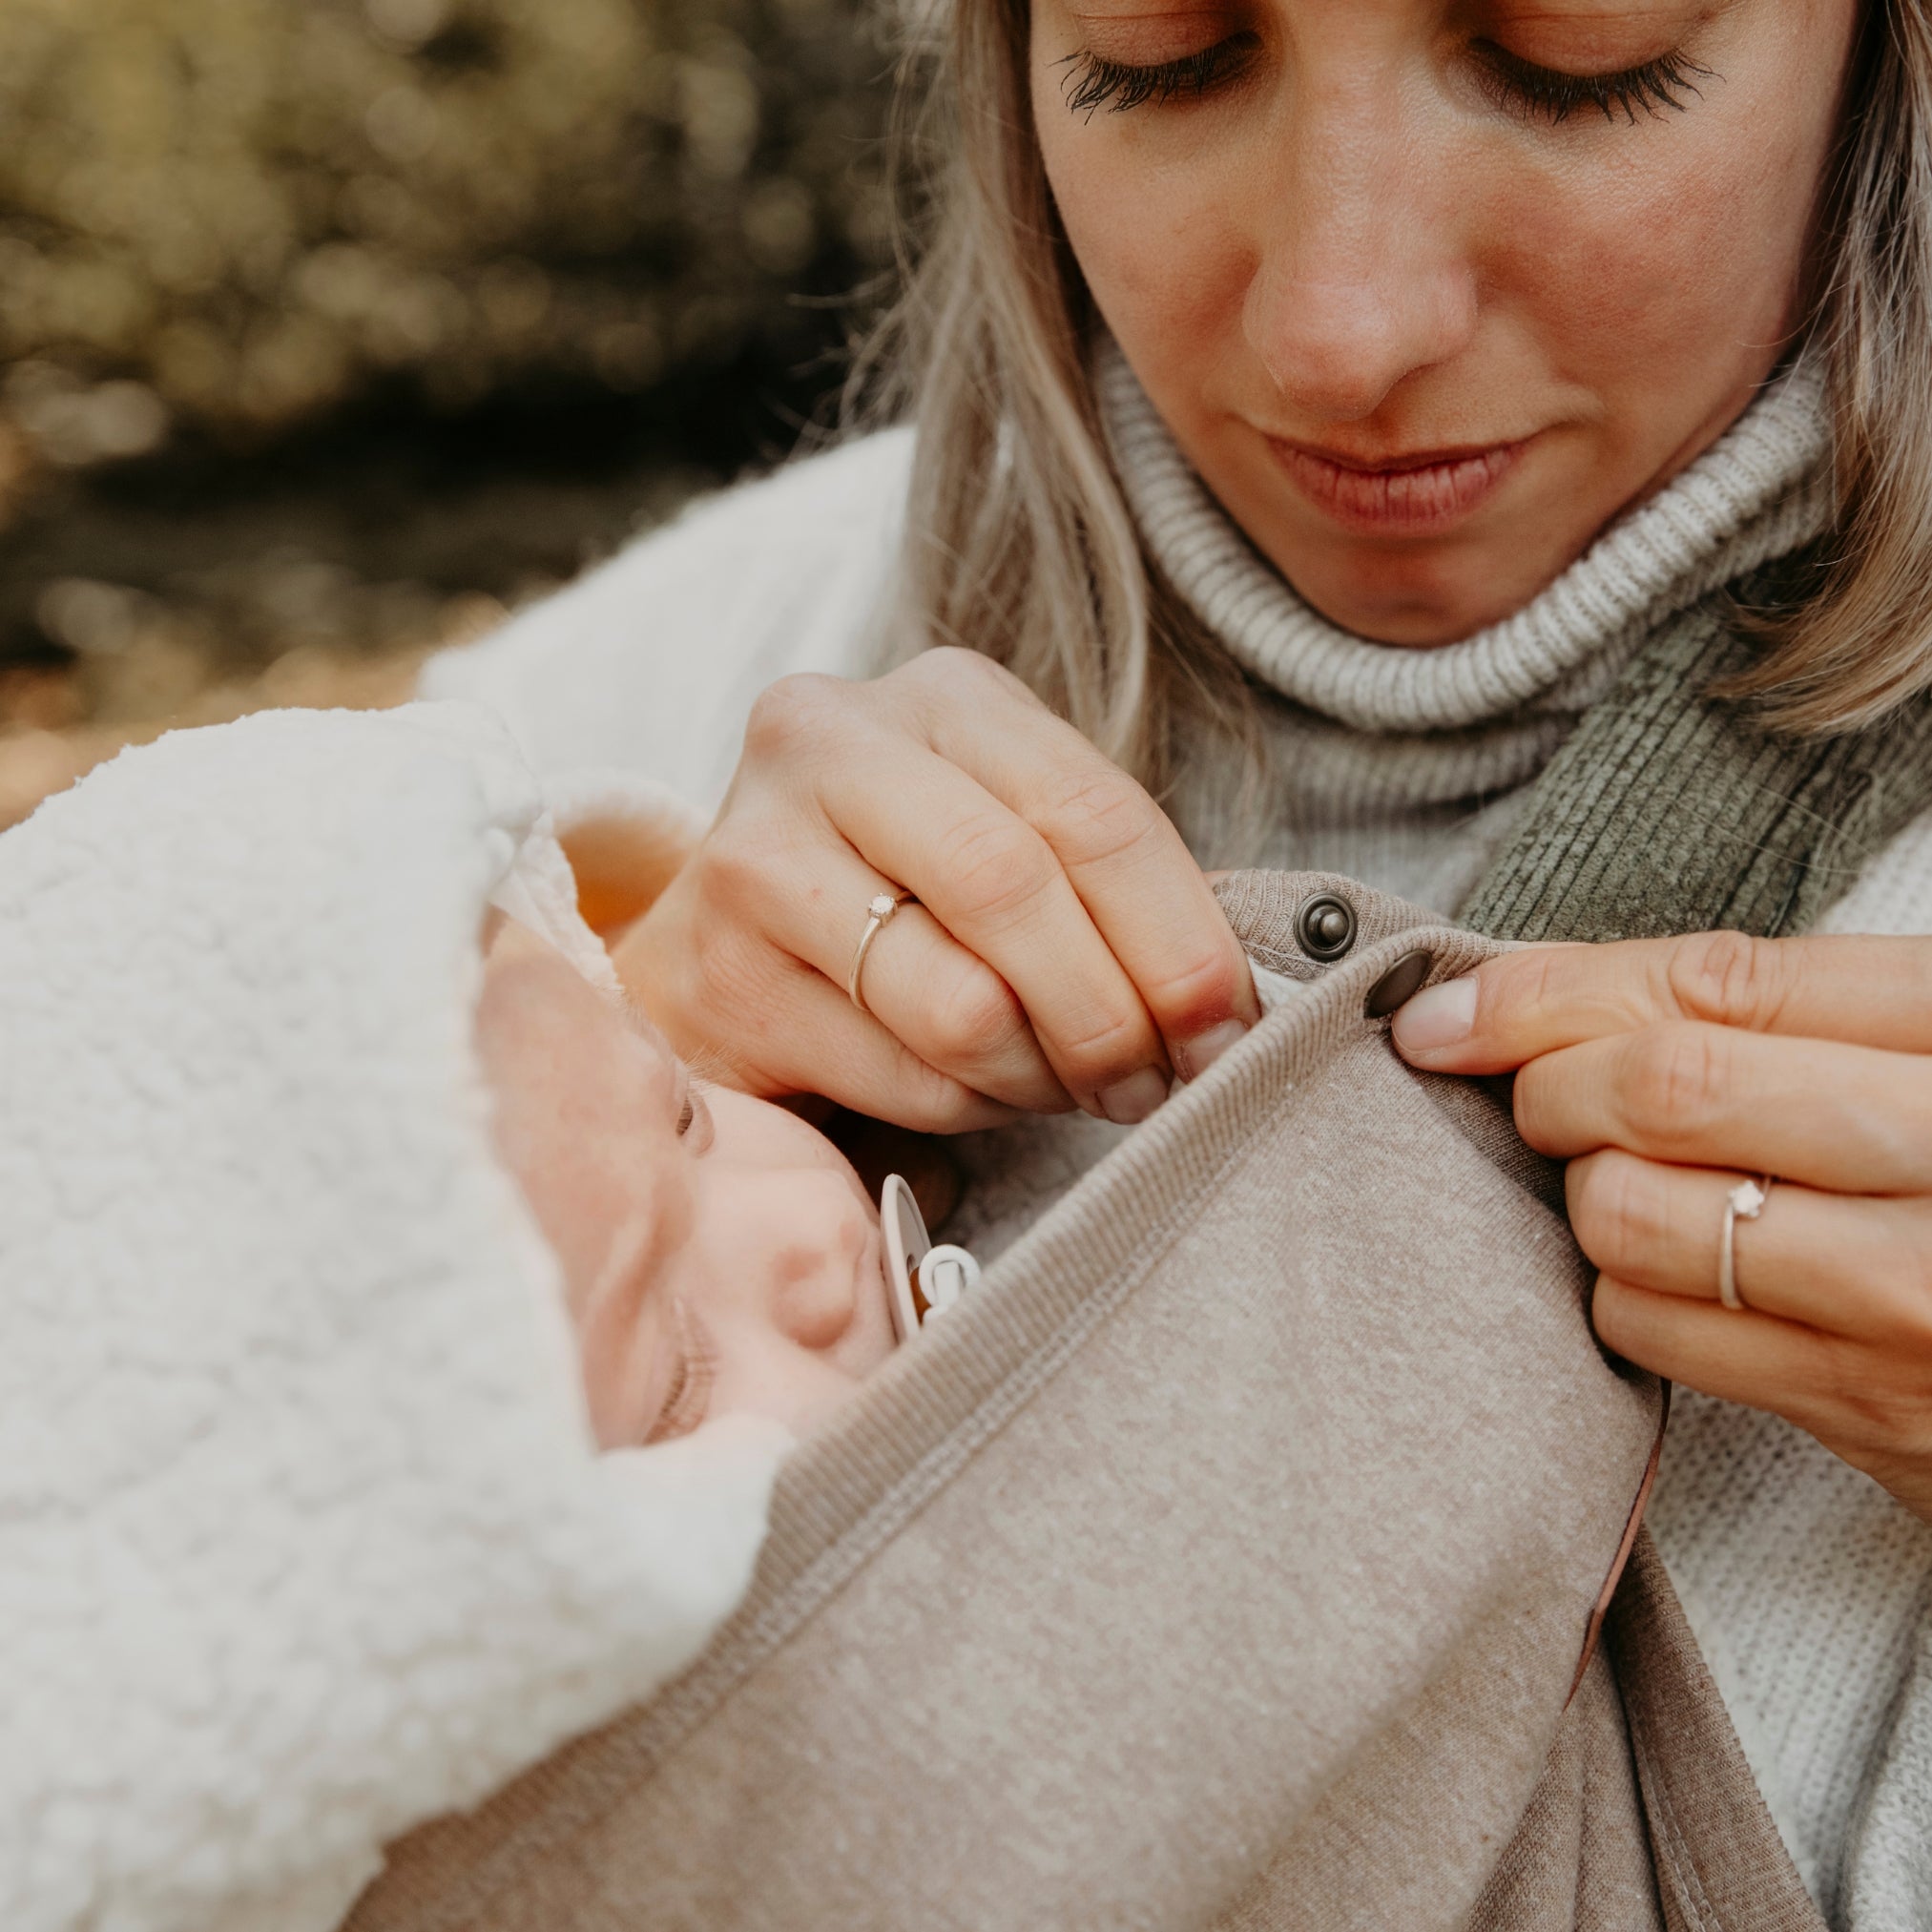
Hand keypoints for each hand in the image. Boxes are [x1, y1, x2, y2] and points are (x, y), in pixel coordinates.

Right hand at [611, 648, 1258, 1131]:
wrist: (724, 950)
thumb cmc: (906, 892)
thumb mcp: (1014, 837)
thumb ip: (1108, 887)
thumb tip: (1228, 1011)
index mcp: (941, 697)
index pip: (1093, 810)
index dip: (1181, 938)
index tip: (1230, 1031)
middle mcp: (831, 746)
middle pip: (1017, 891)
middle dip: (1114, 1015)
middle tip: (1155, 1086)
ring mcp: (759, 858)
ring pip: (963, 1004)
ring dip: (1043, 1075)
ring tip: (1061, 1085)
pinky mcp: (720, 979)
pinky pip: (905, 1076)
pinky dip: (972, 1108)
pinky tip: (978, 1090)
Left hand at [1391, 931, 1931, 1523]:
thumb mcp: (1911, 1048)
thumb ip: (1770, 1009)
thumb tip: (1534, 994)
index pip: (1719, 985)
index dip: (1552, 989)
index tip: (1452, 1008)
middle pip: (1666, 1089)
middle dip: (1553, 1084)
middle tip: (1538, 1097)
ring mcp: (1912, 1294)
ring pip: (1634, 1215)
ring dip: (1585, 1191)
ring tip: (1628, 1180)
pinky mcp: (1871, 1405)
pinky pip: (1656, 1329)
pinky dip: (1619, 1287)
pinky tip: (1666, 1267)